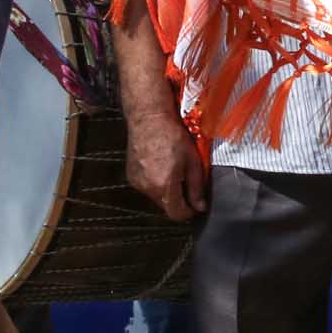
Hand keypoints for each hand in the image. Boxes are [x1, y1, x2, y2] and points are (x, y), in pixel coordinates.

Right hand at [127, 105, 206, 220]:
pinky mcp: (131, 175)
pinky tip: (161, 165)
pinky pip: (146, 187)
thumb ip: (197, 187)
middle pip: (166, 206)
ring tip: (173, 169)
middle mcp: (147, 187)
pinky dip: (155, 182)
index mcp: (164, 185)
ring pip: (156, 196)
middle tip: (187, 182)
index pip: (176, 214)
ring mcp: (137, 182)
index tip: (196, 205)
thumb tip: (200, 205)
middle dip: (178, 199)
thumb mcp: (193, 161)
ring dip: (166, 190)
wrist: (149, 118)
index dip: (189, 212)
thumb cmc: (172, 136)